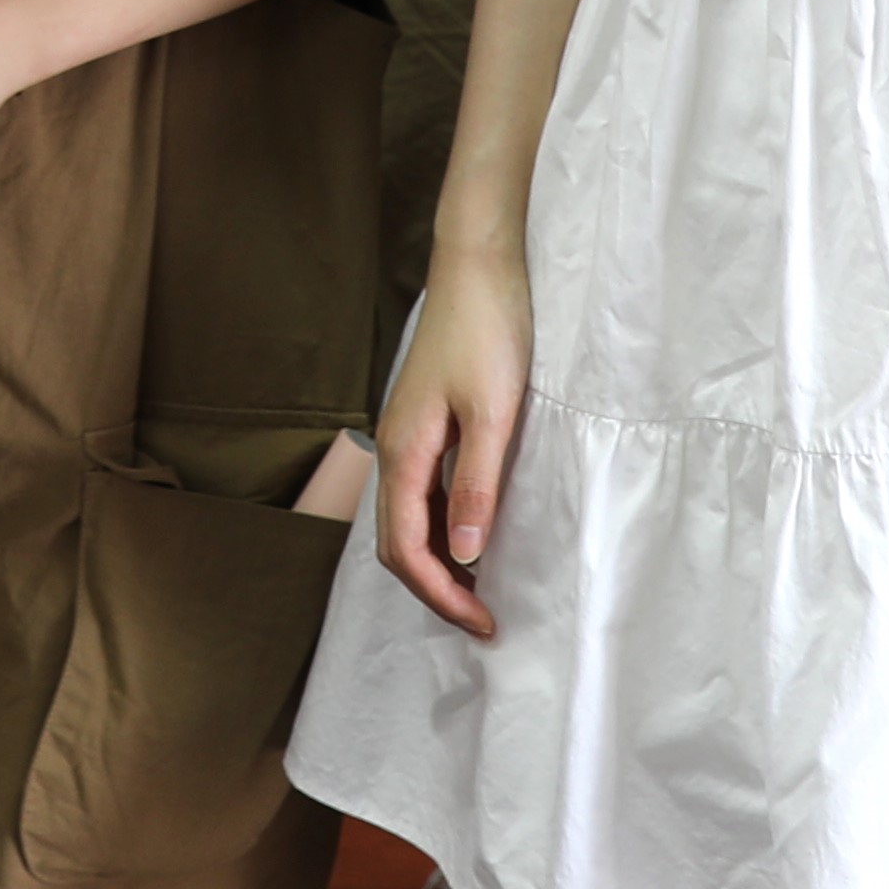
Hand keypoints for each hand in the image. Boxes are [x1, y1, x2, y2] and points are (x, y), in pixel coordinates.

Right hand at [367, 244, 534, 638]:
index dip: (441, 595)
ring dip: (435, 563)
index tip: (483, 622)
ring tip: (478, 589)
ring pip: (404, 521)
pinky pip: (418, 495)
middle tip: (482, 619)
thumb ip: (476, 485)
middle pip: (396, 544)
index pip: (406, 549)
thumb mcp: (494, 413)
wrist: (478, 266)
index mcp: (404, 451)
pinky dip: (437, 529)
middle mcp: (394, 450)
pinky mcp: (422, 424)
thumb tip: (463, 554)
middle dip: (434, 590)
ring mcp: (404, 436)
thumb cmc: (488, 332)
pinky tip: (469, 534)